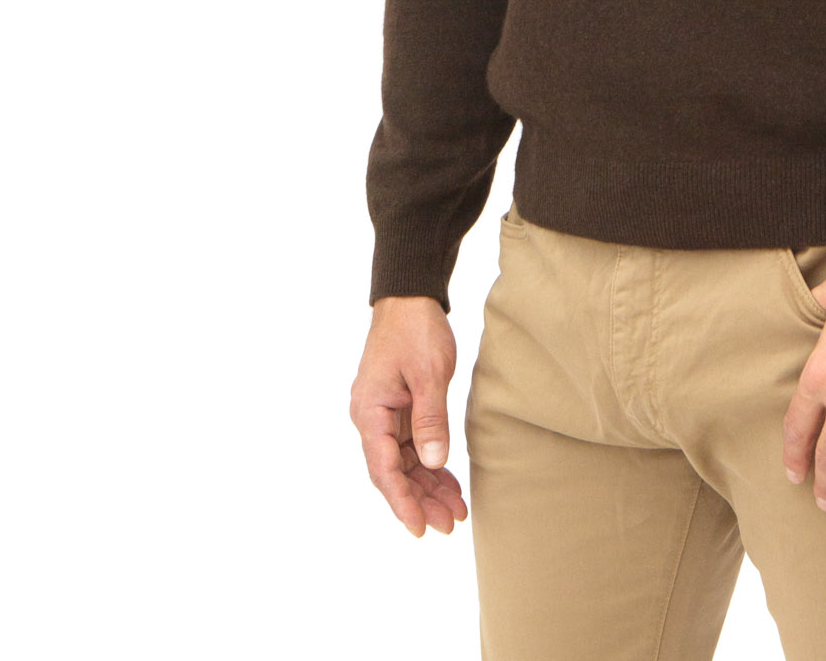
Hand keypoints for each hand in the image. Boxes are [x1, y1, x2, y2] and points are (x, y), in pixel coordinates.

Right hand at [350, 296, 466, 535]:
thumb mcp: (429, 373)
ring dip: (428, 487)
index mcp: (369, 412)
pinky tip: (450, 483)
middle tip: (450, 524)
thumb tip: (434, 462)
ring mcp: (384, 415)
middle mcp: (371, 418)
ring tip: (456, 511)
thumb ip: (431, 418)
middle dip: (421, 500)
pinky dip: (431, 465)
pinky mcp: (398, 410)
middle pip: (393, 472)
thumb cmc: (416, 330)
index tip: (420, 528)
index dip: (402, 501)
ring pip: (404, 463)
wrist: (410, 297)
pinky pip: (412, 447)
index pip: (383, 468)